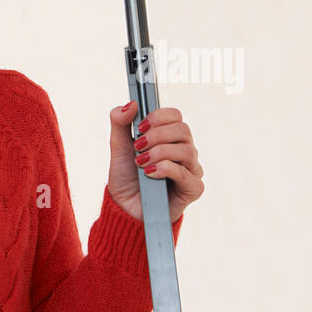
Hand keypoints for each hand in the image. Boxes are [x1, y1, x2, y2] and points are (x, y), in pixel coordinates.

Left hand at [107, 102, 203, 224]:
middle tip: (138, 146)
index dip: (159, 116)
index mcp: (170, 138)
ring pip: (186, 150)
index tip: (140, 126)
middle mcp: (184, 151)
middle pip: (183, 130)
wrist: (125, 207)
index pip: (176, 116)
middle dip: (157, 135)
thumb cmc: (126, 177)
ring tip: (141, 162)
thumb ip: (120, 122)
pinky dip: (165, 169)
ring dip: (159, 153)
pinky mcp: (193, 189)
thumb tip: (132, 103)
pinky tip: (150, 173)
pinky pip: (185, 173)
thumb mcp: (118, 146)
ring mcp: (191, 170)